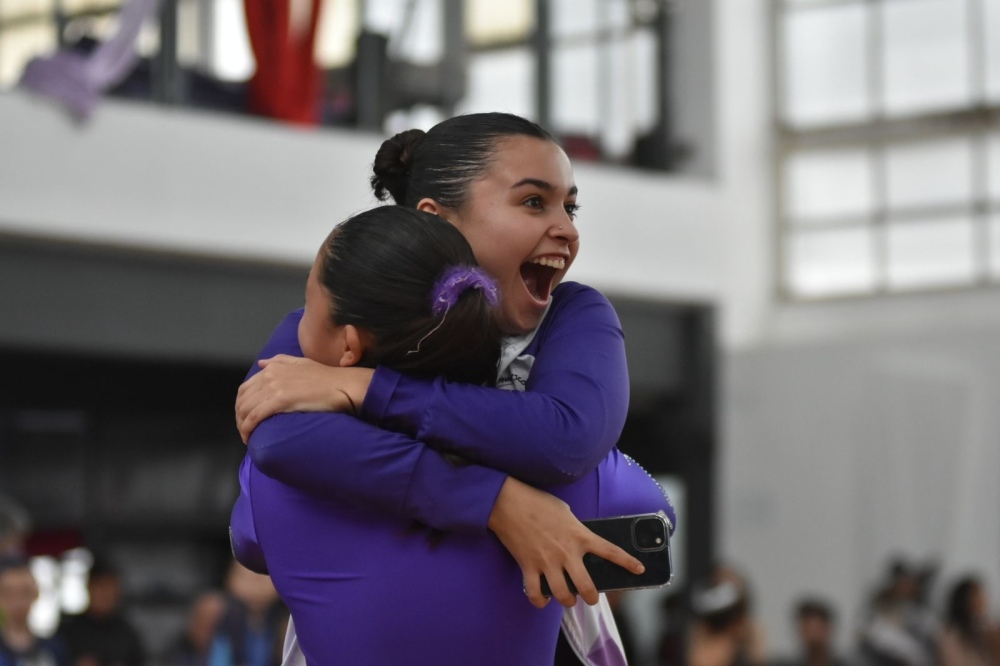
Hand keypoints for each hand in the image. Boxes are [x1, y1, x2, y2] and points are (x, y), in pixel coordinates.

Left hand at [235, 355, 373, 442]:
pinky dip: (248, 428)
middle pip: (243, 400)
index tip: (245, 417)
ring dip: (242, 425)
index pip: (246, 388)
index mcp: (274, 367)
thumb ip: (280, 361)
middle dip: (239, 417)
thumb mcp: (302, 362)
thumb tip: (261, 363)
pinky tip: (249, 438)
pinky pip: (255, 416)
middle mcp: (270, 375)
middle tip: (245, 431)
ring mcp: (274, 387)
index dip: (241, 405)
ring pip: (246, 409)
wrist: (342, 385)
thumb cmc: (327, 377)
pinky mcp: (280, 400)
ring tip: (247, 437)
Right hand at [487, 477, 643, 609]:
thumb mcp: (565, 512)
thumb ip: (575, 529)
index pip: (610, 551)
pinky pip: (536, 593)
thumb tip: (577, 541)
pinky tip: (543, 599)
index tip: (639, 569)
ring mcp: (547, 562)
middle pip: (587, 587)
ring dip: (567, 601)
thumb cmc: (537, 502)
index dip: (627, 563)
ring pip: (563, 595)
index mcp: (579, 536)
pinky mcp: (529, 567)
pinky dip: (540, 601)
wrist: (508, 503)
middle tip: (591, 597)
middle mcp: (566, 553)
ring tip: (568, 599)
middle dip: (592, 597)